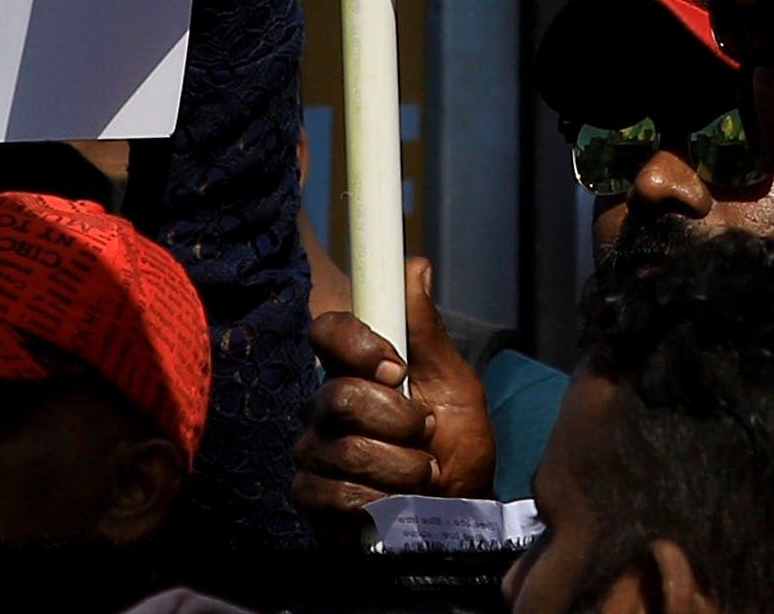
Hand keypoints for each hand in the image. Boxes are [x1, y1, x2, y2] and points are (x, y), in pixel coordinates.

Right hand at [292, 258, 492, 520]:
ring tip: (422, 472)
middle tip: (427, 432)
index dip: (356, 344)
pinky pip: (333, 495)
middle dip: (399, 420)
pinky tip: (396, 503)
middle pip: (340, 396)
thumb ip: (428, 331)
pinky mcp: (312, 499)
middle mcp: (325, 407)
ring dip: (401, 467)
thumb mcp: (455, 382)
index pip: (326, 330)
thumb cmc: (458, 440)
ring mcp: (315, 453)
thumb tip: (416, 266)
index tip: (397, 367)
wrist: (461, 507)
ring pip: (345, 451)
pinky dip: (378, 503)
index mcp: (355, 369)